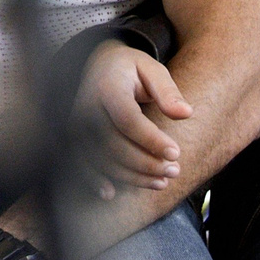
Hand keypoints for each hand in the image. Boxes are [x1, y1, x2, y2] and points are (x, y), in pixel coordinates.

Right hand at [72, 42, 190, 195]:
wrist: (99, 65)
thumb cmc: (131, 69)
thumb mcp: (152, 69)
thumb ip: (168, 91)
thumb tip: (185, 113)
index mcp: (107, 86)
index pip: (128, 119)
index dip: (151, 140)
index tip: (176, 153)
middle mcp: (86, 106)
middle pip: (113, 143)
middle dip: (145, 162)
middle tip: (174, 170)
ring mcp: (76, 123)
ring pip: (100, 158)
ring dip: (131, 176)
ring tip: (161, 181)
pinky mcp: (74, 138)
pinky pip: (82, 163)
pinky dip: (95, 180)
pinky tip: (112, 194)